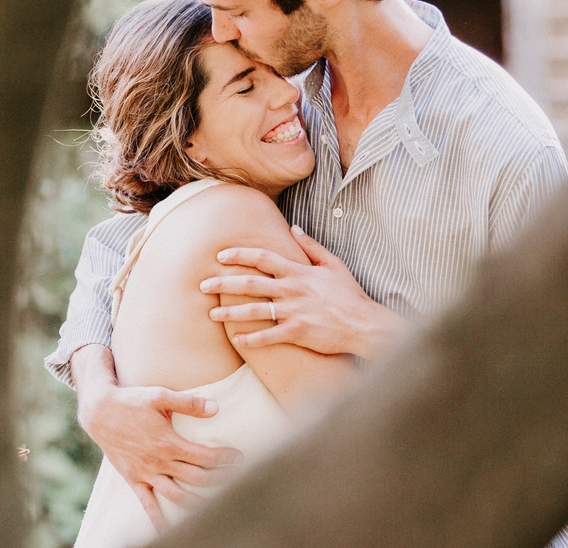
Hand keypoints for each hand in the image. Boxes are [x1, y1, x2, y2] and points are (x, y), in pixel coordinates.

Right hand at [71, 347, 241, 529]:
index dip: (224, 458)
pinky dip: (158, 520)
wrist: (100, 412)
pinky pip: (147, 504)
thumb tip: (215, 408)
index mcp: (168, 443)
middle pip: (196, 478)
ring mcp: (146, 474)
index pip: (204, 457)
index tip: (239, 457)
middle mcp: (158, 462)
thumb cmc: (132, 401)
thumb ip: (188, 403)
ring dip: (199, 501)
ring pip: (177, 496)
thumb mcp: (159, 395)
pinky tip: (168, 531)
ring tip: (217, 500)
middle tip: (236, 476)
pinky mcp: (133, 480)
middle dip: (220, 479)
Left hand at [201, 226, 406, 359]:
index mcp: (298, 272)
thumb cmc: (349, 295)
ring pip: (254, 310)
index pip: (263, 257)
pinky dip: (250, 338)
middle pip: (250, 283)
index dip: (239, 254)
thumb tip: (294, 228)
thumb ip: (311, 246)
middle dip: (224, 283)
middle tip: (203, 285)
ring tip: (211, 314)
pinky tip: (236, 339)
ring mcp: (293, 312)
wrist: (364, 325)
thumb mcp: (333, 264)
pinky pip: (268, 336)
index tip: (220, 255)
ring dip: (230, 312)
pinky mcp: (297, 333)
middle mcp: (292, 290)